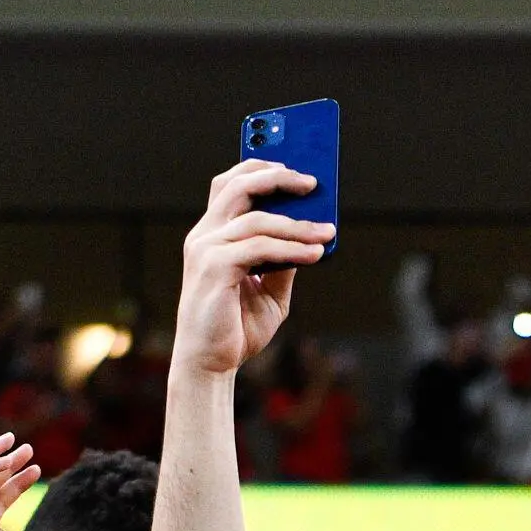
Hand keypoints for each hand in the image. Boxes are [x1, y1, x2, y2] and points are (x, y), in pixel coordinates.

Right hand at [171, 162, 333, 379]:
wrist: (209, 365)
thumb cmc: (234, 328)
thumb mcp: (269, 290)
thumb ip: (283, 261)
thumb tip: (309, 233)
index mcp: (212, 235)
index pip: (230, 185)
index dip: (260, 166)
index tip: (295, 165)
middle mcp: (204, 236)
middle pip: (238, 185)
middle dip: (278, 177)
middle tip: (312, 183)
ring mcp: (205, 250)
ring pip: (256, 218)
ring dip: (297, 224)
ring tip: (326, 232)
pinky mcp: (214, 268)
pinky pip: (260, 247)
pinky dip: (292, 248)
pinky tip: (315, 253)